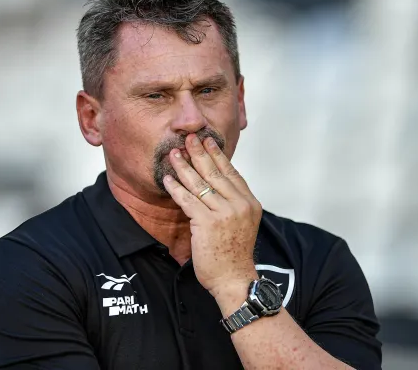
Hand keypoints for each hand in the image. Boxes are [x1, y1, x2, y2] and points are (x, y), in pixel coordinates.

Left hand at [163, 133, 261, 297]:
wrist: (234, 280)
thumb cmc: (234, 256)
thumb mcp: (242, 224)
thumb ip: (233, 205)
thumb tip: (216, 187)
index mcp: (250, 203)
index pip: (232, 173)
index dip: (218, 155)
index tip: (208, 142)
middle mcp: (239, 204)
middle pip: (215, 173)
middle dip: (200, 153)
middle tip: (189, 138)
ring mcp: (224, 213)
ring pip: (200, 183)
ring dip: (184, 166)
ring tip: (174, 153)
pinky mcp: (207, 223)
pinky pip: (187, 199)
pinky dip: (176, 188)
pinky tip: (168, 179)